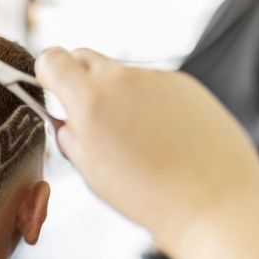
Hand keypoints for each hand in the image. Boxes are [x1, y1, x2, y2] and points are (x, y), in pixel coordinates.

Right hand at [36, 48, 258, 258]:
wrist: (213, 201)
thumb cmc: (148, 194)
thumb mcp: (89, 170)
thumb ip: (69, 135)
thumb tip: (66, 120)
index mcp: (90, 99)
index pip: (52, 58)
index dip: (46, 72)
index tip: (50, 86)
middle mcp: (121, 78)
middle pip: (83, 56)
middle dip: (77, 78)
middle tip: (87, 113)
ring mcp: (155, 77)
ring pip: (119, 73)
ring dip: (115, 93)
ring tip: (133, 134)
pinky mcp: (183, 83)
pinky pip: (151, 83)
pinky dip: (146, 100)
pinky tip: (159, 132)